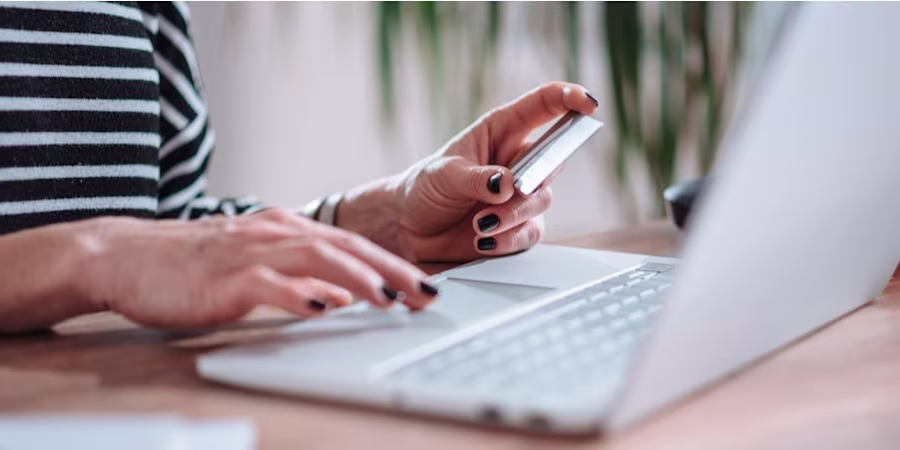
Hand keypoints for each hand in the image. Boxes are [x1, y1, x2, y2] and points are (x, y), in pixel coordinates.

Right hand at [0, 209, 437, 332]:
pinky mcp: (222, 276)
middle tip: (427, 293)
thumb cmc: (192, 264)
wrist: (126, 256)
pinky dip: (299, 294)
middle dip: (391, 270)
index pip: (351, 245)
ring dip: (357, 277)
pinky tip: (324, 307)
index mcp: (284, 229)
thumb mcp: (256, 267)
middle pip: (346, 247)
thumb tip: (344, 297)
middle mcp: (273, 232)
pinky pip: (267, 283)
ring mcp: (248, 252)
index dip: (392, 264)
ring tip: (389, 298)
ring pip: (316, 257)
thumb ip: (300, 278)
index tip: (425, 285)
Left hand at [339, 82, 598, 261]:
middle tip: (512, 189)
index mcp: (503, 130)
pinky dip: (508, 239)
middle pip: (555, 159)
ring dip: (513, 214)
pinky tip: (483, 241)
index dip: (571, 99)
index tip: (588, 105)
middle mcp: (519, 160)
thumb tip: (507, 186)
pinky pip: (529, 233)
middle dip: (537, 176)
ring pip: (541, 201)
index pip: (545, 105)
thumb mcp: (444, 174)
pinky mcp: (518, 228)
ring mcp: (522, 195)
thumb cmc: (425, 187)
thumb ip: (476, 178)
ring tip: (480, 224)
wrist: (409, 227)